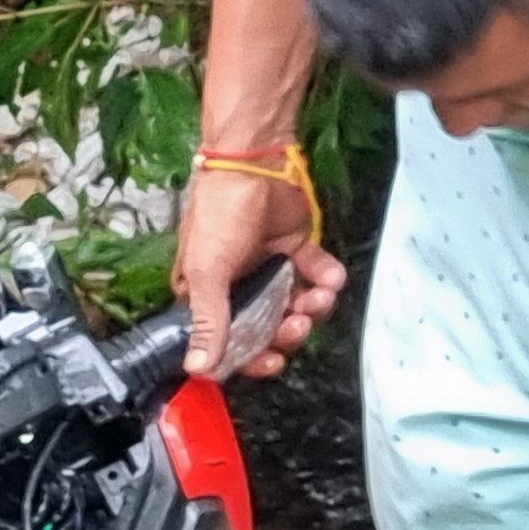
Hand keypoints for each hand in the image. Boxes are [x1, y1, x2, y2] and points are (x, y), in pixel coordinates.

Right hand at [177, 164, 346, 377]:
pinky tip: (330, 275)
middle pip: (267, 328)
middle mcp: (237, 286)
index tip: (271, 360)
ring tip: (319, 296)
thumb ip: (208, 322)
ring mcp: (268, 268)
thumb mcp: (206, 271)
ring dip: (311, 307)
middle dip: (286, 331)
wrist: (256, 159)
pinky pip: (313, 275)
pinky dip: (325, 279)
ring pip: (294, 305)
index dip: (250, 356)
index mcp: (206, 294)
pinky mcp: (295, 250)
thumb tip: (198, 369)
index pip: (228, 340)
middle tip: (297, 323)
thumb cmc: (220, 211)